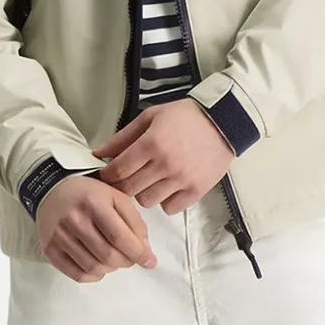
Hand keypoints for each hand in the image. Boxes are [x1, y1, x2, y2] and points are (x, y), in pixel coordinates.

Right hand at [35, 174, 157, 283]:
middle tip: (131, 258)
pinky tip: (99, 266)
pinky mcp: (50, 249)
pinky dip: (93, 275)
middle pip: (107, 255)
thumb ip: (134, 221)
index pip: (119, 237)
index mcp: (93, 203)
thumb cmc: (88, 195)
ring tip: (114, 258)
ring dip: (111, 268)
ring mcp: (59, 236)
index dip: (138, 253)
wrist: (51, 190)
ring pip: (93, 267)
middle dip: (126, 261)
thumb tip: (144, 249)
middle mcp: (74, 220)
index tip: (150, 261)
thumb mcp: (116, 197)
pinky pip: (77, 274)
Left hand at [89, 98, 234, 211]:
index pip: (118, 170)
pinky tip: (167, 187)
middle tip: (127, 177)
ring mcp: (182, 179)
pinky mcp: (196, 190)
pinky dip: (165, 201)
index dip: (108, 175)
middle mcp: (166, 164)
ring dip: (144, 193)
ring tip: (150, 180)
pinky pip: (170, 208)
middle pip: (129, 189)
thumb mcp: (151, 117)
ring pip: (147, 201)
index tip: (108, 174)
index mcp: (152, 143)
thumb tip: (100, 152)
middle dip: (122, 185)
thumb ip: (123, 137)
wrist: (225, 122)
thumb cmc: (188, 117)